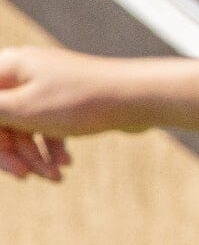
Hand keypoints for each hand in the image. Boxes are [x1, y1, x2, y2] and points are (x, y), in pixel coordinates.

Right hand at [0, 43, 144, 179]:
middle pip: (1, 117)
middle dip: (12, 149)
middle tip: (28, 177)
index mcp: (6, 67)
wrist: (139, 97)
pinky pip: (47, 124)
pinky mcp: (67, 99)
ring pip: (25, 124)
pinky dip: (52, 145)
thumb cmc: (81, 102)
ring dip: (35, 153)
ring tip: (56, 176)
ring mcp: (46, 84)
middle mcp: (22, 71)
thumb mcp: (23, 111)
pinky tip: (66, 164)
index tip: (10, 166)